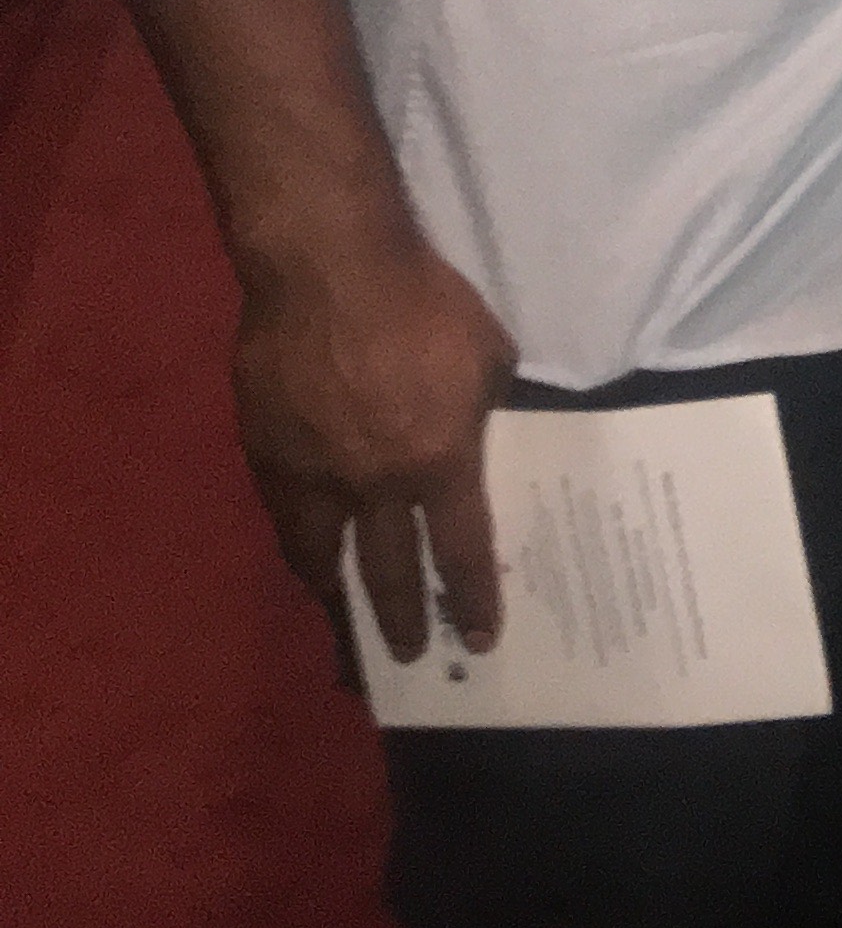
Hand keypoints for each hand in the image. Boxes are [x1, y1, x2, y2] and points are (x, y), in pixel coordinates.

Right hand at [234, 227, 518, 663]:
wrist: (330, 268)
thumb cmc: (425, 302)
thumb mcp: (489, 356)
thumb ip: (485, 411)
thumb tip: (478, 443)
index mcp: (439, 462)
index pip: (461, 551)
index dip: (471, 599)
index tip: (477, 640)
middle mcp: (375, 485)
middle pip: (389, 573)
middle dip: (402, 623)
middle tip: (408, 659)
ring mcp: (313, 474)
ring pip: (323, 560)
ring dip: (338, 601)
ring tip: (348, 632)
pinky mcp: (266, 453)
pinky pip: (286, 519)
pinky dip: (300, 548)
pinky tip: (307, 561)